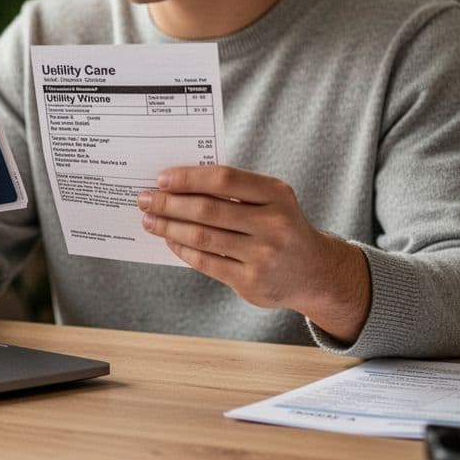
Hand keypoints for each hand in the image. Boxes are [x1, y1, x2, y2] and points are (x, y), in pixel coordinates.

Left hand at [138, 165, 370, 341]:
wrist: (314, 271)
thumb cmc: (280, 225)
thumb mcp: (271, 200)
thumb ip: (233, 190)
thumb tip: (178, 184)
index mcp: (276, 194)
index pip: (224, 179)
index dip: (189, 177)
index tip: (161, 178)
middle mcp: (272, 223)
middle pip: (208, 209)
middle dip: (170, 203)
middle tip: (145, 199)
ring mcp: (263, 255)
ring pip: (203, 237)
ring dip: (170, 227)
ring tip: (150, 220)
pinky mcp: (251, 281)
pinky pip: (207, 262)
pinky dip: (183, 250)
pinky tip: (169, 241)